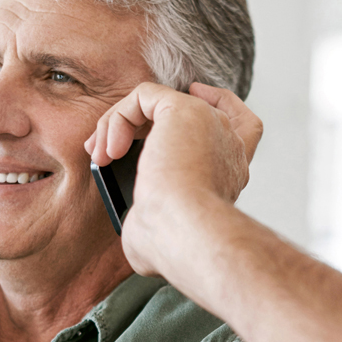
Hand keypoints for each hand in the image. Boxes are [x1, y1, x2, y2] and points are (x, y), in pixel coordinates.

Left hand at [85, 82, 262, 274]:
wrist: (184, 232)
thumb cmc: (176, 245)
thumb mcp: (162, 235)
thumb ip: (153, 221)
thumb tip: (135, 225)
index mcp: (231, 174)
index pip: (242, 129)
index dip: (220, 105)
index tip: (193, 98)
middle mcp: (228, 145)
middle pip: (198, 104)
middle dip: (147, 120)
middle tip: (110, 148)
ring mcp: (211, 123)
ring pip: (160, 102)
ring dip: (121, 122)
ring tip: (99, 154)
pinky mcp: (184, 109)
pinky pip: (144, 96)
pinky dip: (118, 117)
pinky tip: (108, 149)